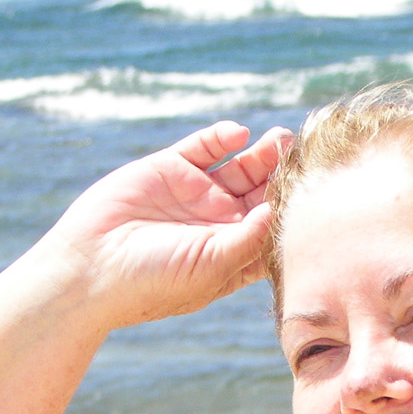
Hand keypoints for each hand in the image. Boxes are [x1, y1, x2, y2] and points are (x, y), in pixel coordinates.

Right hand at [41, 121, 291, 327]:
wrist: (92, 267)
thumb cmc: (156, 280)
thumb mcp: (214, 265)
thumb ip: (251, 237)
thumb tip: (282, 209)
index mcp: (234, 254)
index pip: (275, 227)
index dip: (297, 211)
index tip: (320, 193)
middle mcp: (218, 223)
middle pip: (264, 192)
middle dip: (285, 175)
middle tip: (306, 155)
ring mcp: (195, 194)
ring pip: (241, 166)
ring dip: (263, 153)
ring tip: (283, 138)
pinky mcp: (170, 168)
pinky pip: (205, 146)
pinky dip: (223, 136)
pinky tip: (238, 133)